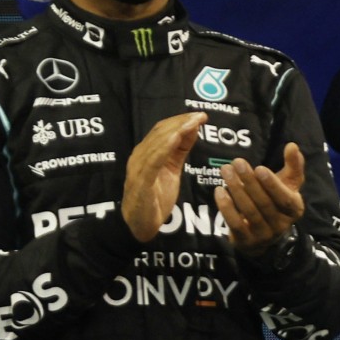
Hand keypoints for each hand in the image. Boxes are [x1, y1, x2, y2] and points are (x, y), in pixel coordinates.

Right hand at [122, 112, 206, 241]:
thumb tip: (193, 128)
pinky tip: (176, 138)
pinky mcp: (141, 182)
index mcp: (147, 152)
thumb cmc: (156, 196)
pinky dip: (164, 147)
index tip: (200, 115)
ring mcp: (139, 169)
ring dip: (177, 130)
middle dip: (182, 122)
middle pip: (161, 133)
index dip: (181, 120)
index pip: (163, 130)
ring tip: (193, 122)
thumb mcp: (172, 169)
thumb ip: (180, 150)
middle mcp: (140, 157)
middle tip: (200, 116)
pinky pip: (153, 162)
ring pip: (157, 143)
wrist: (142, 224)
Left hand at [214, 142, 305, 256]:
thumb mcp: (289, 184)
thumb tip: (292, 145)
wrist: (266, 233)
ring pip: (249, 211)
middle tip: (236, 162)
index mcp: (294, 209)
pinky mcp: (246, 241)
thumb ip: (293, 164)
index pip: (284, 198)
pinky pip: (235, 223)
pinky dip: (226, 207)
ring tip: (226, 171)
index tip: (259, 168)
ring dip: (236, 190)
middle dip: (249, 181)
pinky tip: (219, 191)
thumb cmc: (277, 200)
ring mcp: (263, 235)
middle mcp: (281, 225)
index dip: (272, 184)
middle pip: (264, 203)